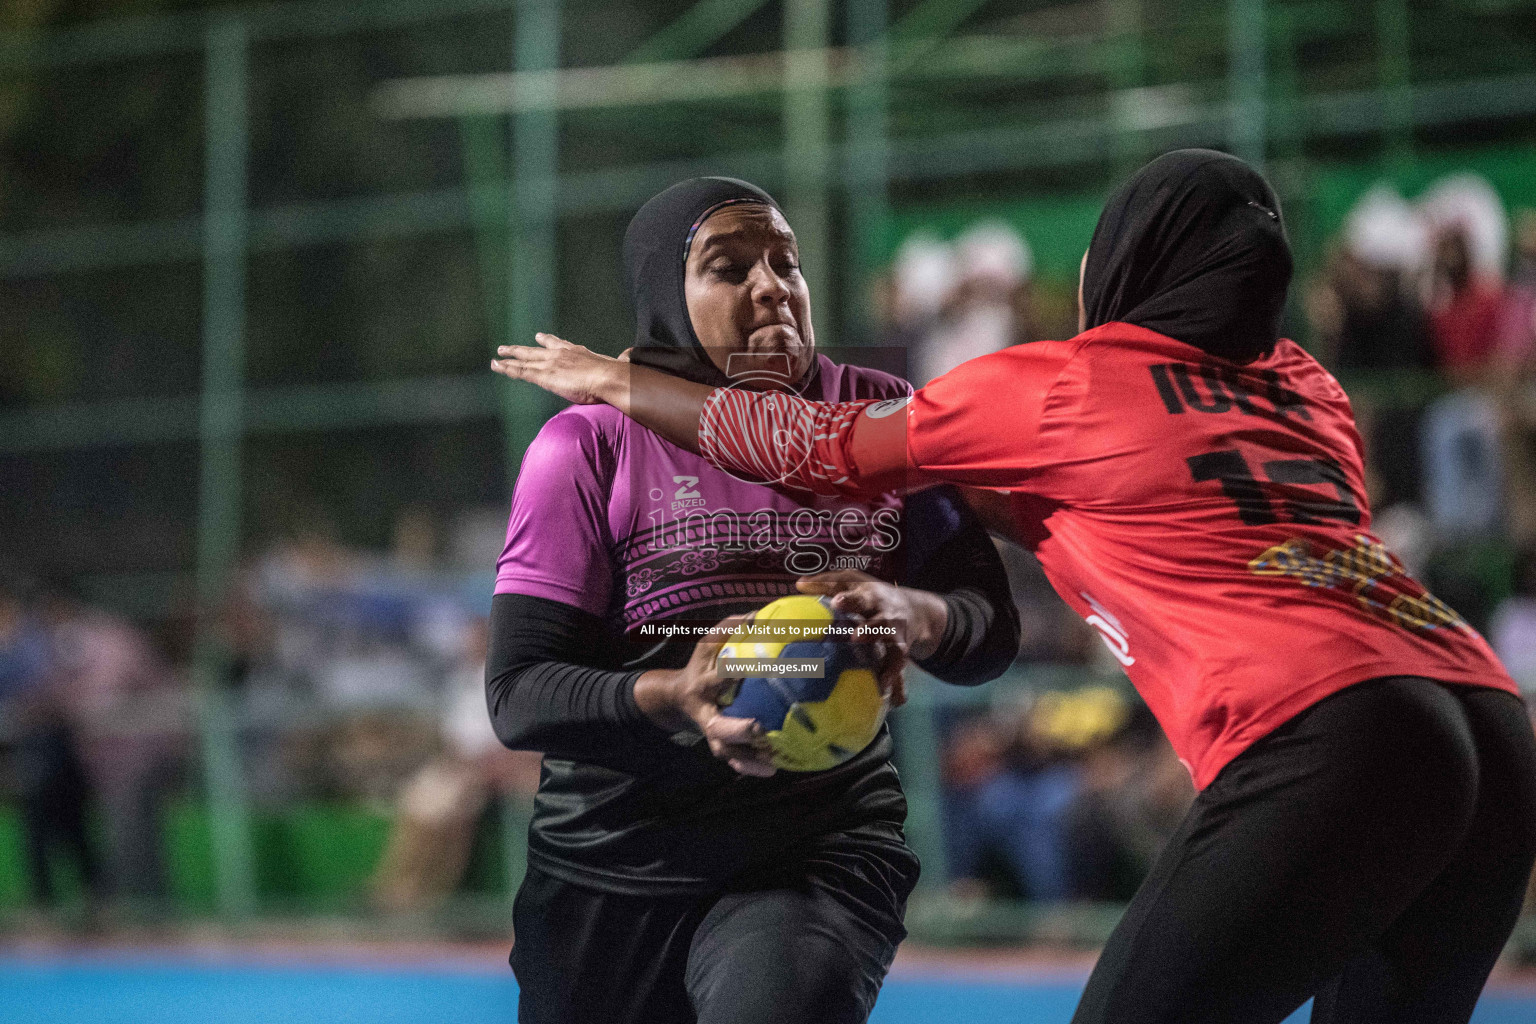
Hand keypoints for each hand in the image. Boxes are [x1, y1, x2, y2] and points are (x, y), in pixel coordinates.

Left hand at [491, 333, 623, 406]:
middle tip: (509, 346)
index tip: (540, 337)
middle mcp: (561, 354)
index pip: (559, 345)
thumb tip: (628, 358)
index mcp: (577, 352)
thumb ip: (618, 362)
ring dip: (510, 357)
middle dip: (523, 348)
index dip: (549, 341)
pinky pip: (521, 371)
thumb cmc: (616, 376)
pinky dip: (507, 368)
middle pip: (537, 350)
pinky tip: (497, 366)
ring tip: (498, 355)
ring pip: (524, 359)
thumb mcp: (617, 367)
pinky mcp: (544, 375)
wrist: (610, 377)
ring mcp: (551, 364)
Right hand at [632, 615, 776, 776]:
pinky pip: (734, 760)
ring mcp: (711, 731)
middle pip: (716, 725)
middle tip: (758, 729)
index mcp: (703, 682)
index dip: (734, 673)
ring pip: (724, 749)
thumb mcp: (709, 644)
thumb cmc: (702, 666)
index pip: (720, 676)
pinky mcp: (719, 744)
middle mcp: (705, 711)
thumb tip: (758, 615)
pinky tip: (773, 769)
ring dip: (747, 758)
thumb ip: (730, 628)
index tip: (757, 668)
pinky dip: (750, 767)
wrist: (678, 698)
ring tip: (772, 762)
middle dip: (736, 729)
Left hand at [796, 570, 949, 704]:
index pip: (860, 597)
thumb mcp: (854, 582)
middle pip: (881, 622)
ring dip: (890, 664)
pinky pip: (900, 671)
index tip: (837, 602)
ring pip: (896, 650)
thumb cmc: (872, 596)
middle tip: (856, 637)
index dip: (850, 600)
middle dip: (871, 630)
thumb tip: (799, 584)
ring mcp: (896, 637)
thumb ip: (827, 583)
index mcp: (871, 597)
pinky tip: (891, 699)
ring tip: (882, 680)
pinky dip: (898, 685)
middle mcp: (886, 617)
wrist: (916, 610)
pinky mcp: (900, 654)